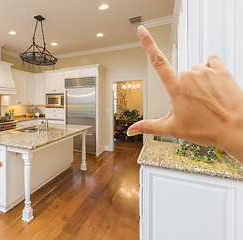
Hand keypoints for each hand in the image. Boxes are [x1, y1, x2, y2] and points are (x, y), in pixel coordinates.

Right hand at [128, 25, 242, 161]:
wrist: (235, 129)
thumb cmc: (206, 129)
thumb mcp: (173, 129)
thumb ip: (149, 126)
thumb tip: (131, 130)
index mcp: (175, 88)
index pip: (157, 61)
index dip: (148, 44)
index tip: (142, 31)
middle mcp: (189, 76)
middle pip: (180, 75)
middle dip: (183, 87)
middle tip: (192, 105)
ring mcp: (206, 72)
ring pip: (195, 71)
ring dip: (198, 82)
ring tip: (206, 99)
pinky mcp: (221, 70)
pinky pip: (212, 62)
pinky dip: (211, 71)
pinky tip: (214, 85)